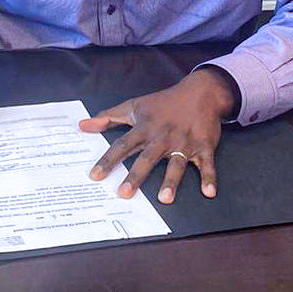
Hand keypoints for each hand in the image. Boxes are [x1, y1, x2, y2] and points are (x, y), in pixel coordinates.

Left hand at [79, 68, 235, 204]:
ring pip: (177, 163)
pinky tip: (209, 193)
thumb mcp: (135, 106)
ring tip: (164, 199)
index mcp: (145, 128)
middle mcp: (163, 137)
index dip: (108, 160)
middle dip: (136, 175)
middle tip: (124, 193)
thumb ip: (108, 117)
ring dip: (171, 180)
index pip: (123, 145)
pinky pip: (207, 164)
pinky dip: (209, 178)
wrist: (200, 93)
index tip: (95, 175)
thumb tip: (83, 125)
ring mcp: (184, 143)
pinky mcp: (204, 146)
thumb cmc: (163, 103)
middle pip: (147, 158)